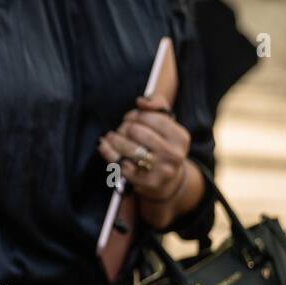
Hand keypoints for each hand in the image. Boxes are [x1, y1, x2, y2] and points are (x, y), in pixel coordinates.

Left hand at [97, 94, 191, 227]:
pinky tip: (104, 146)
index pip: (148, 117)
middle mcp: (174, 154)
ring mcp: (161, 170)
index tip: (131, 118)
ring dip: (114, 139)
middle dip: (124, 127)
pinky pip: (120, 164)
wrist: (166, 181)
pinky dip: (108, 152)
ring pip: (127, 148)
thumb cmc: (162, 145)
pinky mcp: (146, 183)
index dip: (134, 115)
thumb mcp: (166, 124)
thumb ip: (156, 105)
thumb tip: (141, 101)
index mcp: (180, 137)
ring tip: (111, 136)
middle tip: (122, 129)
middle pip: (136, 131)